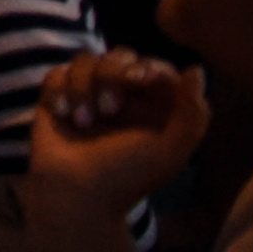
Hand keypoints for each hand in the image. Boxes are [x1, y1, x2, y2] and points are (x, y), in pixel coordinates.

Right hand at [28, 51, 209, 213]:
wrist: (75, 196)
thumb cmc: (126, 176)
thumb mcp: (170, 150)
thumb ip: (192, 113)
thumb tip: (195, 68)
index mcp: (154, 107)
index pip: (155, 66)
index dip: (147, 66)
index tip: (137, 79)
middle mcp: (123, 96)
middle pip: (118, 55)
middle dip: (111, 75)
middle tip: (109, 109)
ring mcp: (89, 96)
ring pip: (85, 60)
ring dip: (82, 88)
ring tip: (82, 121)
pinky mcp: (58, 98)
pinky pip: (56, 73)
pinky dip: (59, 91)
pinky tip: (63, 115)